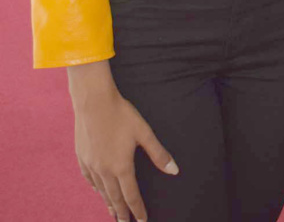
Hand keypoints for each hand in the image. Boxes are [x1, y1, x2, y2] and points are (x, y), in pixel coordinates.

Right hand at [68, 61, 177, 221]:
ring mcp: (91, 165)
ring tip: (113, 213)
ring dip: (109, 204)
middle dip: (122, 213)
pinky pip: (89, 180)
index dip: (138, 210)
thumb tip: (174, 170)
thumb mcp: (143, 132)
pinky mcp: (82, 157)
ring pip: (101, 191)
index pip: (132, 196)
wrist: (93, 101)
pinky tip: (98, 190)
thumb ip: (158, 153)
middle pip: (115, 198)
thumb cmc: (121, 114)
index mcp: (122, 167)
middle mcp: (105, 171)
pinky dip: (96, 189)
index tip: (142, 221)